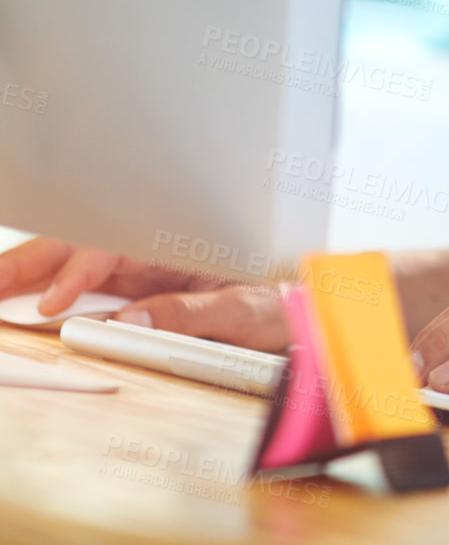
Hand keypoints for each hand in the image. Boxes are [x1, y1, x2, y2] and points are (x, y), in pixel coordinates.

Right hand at [0, 237, 287, 350]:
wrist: (302, 317)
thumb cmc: (281, 306)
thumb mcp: (244, 311)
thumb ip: (190, 314)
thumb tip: (129, 324)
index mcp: (183, 242)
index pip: (114, 248)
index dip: (77, 273)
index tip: (52, 305)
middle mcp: (158, 249)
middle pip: (82, 246)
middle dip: (30, 264)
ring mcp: (146, 269)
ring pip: (76, 263)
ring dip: (31, 276)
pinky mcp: (140, 290)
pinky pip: (87, 288)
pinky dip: (51, 293)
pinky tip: (25, 308)